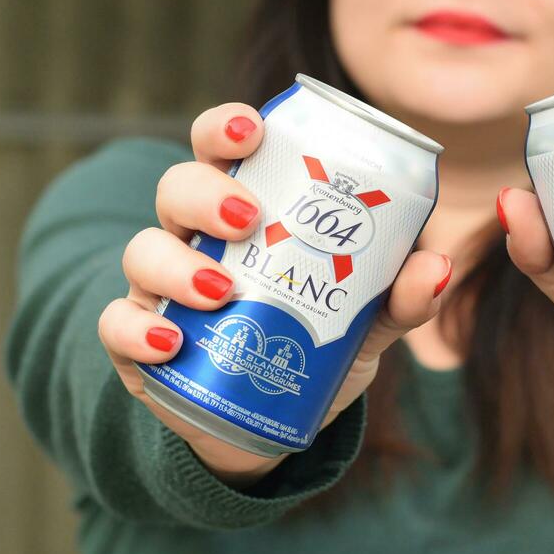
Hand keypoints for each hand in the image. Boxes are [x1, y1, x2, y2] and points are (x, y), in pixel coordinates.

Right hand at [98, 103, 451, 486]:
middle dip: (205, 193)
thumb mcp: (363, 323)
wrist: (262, 426)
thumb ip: (398, 295)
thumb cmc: (309, 346)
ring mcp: (159, 288)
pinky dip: (138, 328)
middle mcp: (193, 238)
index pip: (221, 147)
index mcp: (244, 210)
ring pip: (143, 250)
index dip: (226, 127)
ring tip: (222, 289)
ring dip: (178, 264)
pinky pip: (117, 323)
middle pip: (176, 188)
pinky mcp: (137, 343)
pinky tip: (172, 341)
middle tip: (246, 217)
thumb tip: (436, 264)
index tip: (252, 129)